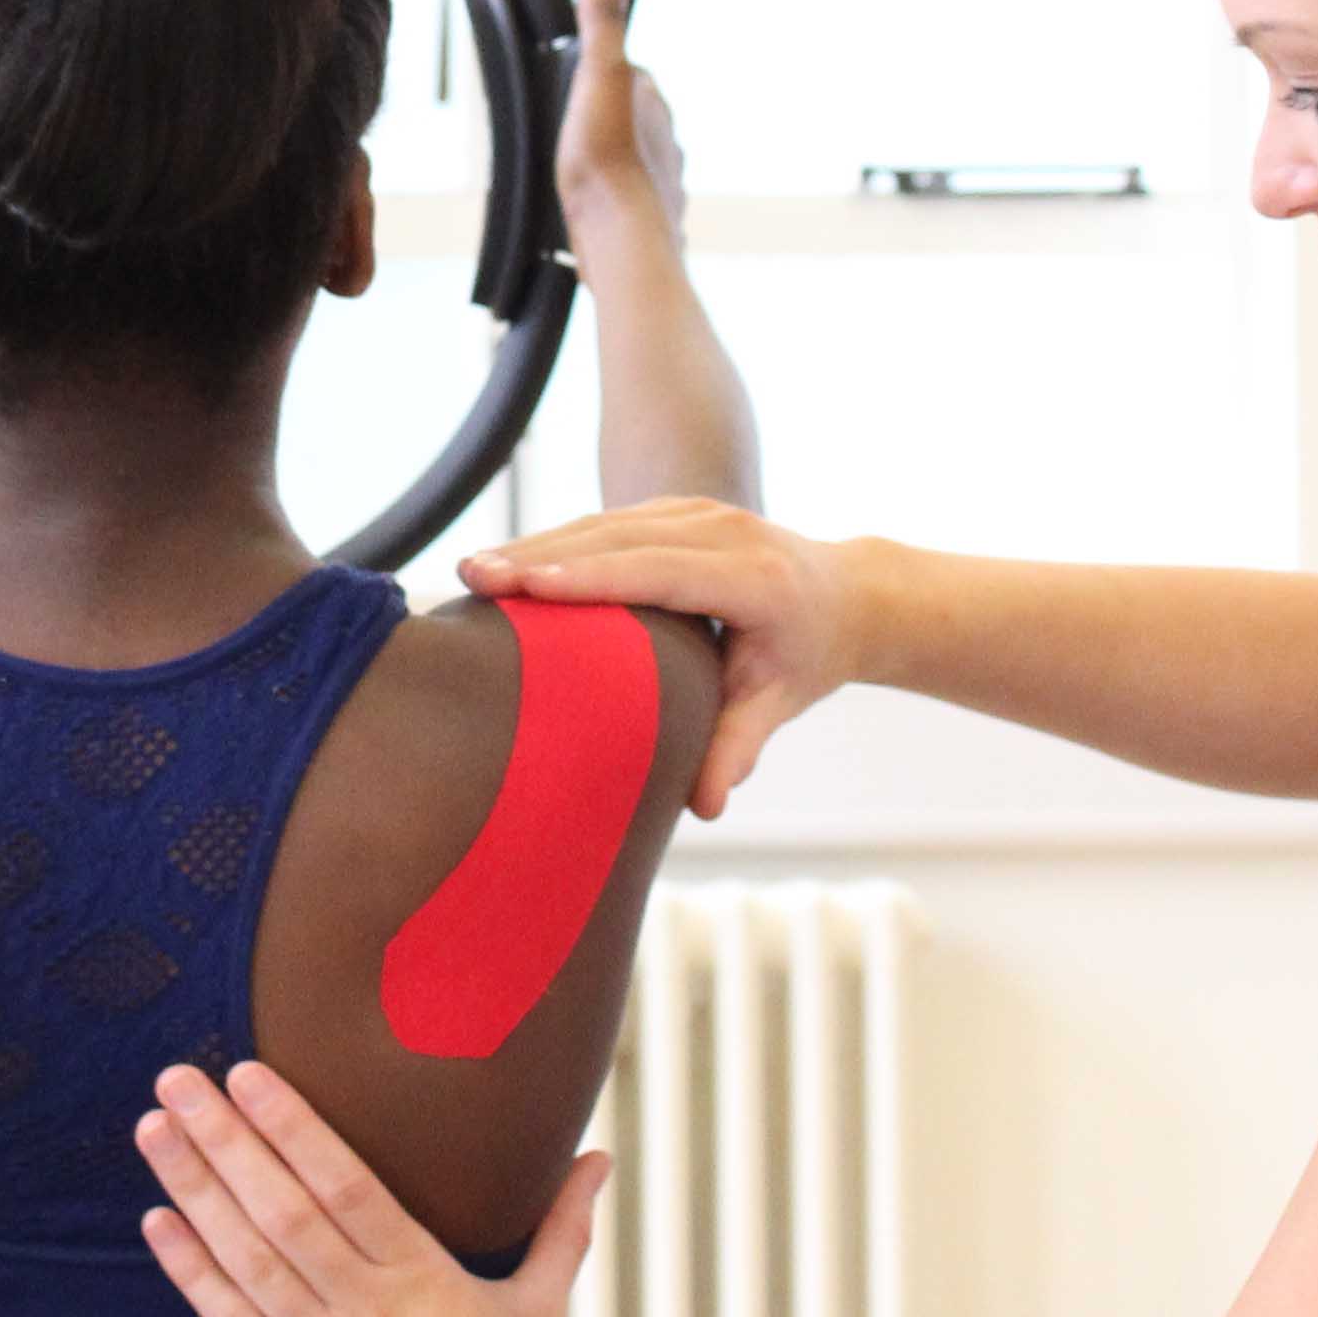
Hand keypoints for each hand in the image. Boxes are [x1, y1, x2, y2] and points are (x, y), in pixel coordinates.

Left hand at [136, 1063, 605, 1316]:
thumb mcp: (543, 1309)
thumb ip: (562, 1226)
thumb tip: (599, 1157)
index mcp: (425, 1276)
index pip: (345, 1182)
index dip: (291, 1125)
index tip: (246, 1073)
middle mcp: (369, 1310)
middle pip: (283, 1209)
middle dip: (224, 1139)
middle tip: (174, 1077)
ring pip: (250, 1261)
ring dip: (196, 1191)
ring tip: (152, 1130)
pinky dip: (195, 1276)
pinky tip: (159, 1224)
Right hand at [462, 497, 862, 818]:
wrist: (846, 594)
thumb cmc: (806, 655)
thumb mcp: (779, 701)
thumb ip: (737, 746)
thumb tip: (704, 808)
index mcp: (754, 579)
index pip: (661, 572)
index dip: (592, 578)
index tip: (527, 585)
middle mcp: (724, 530)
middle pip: (617, 538)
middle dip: (539, 555)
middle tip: (471, 576)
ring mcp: (696, 510)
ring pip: (603, 523)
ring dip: (534, 544)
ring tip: (471, 570)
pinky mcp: (673, 508)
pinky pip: (606, 522)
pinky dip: (554, 542)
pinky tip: (506, 563)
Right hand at [551, 0, 684, 237]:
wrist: (621, 238)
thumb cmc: (605, 159)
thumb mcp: (596, 75)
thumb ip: (604, 20)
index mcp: (652, 101)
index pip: (628, 73)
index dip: (598, 74)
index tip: (571, 82)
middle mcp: (667, 138)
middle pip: (632, 118)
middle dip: (604, 121)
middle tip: (568, 130)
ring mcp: (664, 181)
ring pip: (636, 162)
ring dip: (612, 163)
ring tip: (579, 172)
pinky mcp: (655, 219)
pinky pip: (633, 202)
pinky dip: (617, 201)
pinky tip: (596, 210)